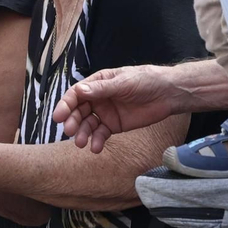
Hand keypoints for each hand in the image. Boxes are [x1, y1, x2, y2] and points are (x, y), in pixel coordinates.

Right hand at [53, 63, 189, 150]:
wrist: (168, 94)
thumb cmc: (146, 80)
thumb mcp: (123, 82)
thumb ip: (102, 89)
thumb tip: (79, 91)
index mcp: (97, 83)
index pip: (76, 94)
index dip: (66, 105)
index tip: (58, 117)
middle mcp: (98, 98)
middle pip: (79, 111)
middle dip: (73, 121)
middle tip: (69, 131)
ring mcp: (105, 113)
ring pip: (88, 124)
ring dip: (82, 133)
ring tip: (81, 143)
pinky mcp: (114, 126)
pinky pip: (101, 134)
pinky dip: (97, 141)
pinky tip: (95, 148)